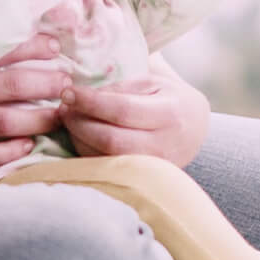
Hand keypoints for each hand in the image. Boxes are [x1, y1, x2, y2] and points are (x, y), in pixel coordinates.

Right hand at [0, 33, 71, 171]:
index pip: (3, 48)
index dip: (35, 47)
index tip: (54, 47)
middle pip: (18, 86)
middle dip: (50, 83)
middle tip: (68, 83)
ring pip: (11, 121)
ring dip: (41, 118)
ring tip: (60, 114)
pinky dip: (13, 151)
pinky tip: (28, 146)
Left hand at [59, 58, 210, 165]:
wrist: (196, 130)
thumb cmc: (169, 98)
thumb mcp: (154, 80)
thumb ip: (122, 85)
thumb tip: (83, 92)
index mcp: (170, 113)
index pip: (123, 110)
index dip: (91, 102)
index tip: (69, 92)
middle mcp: (164, 144)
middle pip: (111, 139)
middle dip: (79, 123)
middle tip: (63, 107)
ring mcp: (153, 167)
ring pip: (105, 158)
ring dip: (78, 138)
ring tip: (68, 119)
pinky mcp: (142, 179)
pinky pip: (106, 168)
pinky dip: (85, 152)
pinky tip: (78, 135)